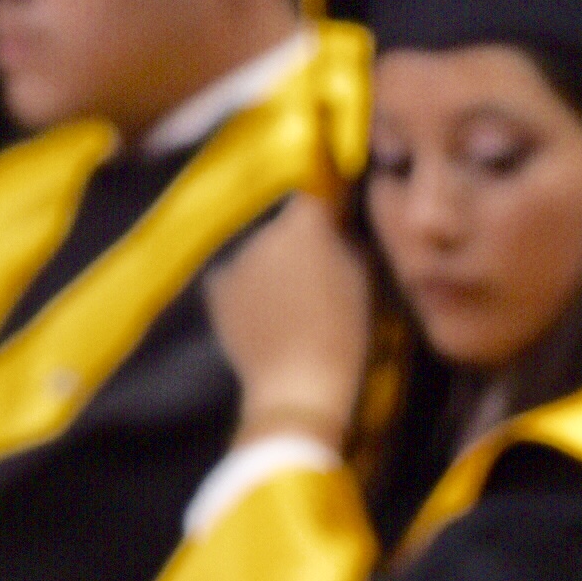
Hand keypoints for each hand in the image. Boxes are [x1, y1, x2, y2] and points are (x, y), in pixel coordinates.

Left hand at [206, 191, 372, 452]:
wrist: (297, 386)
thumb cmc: (344, 336)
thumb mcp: (364, 284)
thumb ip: (351, 244)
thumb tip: (342, 226)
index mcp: (304, 228)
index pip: (314, 194)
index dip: (325, 204)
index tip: (335, 217)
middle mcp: (265, 234)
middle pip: (284, 229)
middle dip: (298, 244)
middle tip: (317, 276)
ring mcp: (236, 260)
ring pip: (260, 253)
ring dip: (272, 267)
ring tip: (289, 304)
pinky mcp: (217, 287)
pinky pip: (237, 278)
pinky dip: (249, 290)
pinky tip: (265, 317)